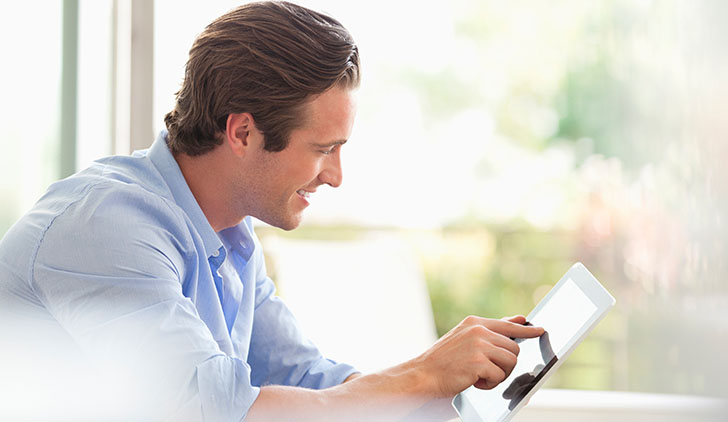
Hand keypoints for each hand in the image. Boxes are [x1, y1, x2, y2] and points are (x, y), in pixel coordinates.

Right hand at [414, 315, 543, 396]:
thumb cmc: (442, 361)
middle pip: (513, 348)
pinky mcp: (479, 362)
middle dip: (505, 363)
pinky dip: (489, 384)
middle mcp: (478, 330)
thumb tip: (517, 321)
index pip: (507, 325)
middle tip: (487, 371)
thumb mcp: (465, 338)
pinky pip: (500, 376)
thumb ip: (490, 331)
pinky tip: (474, 382)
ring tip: (480, 376)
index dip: (526, 330)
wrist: (422, 374)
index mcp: (474, 323)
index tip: (540, 330)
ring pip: (511, 361)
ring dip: (499, 374)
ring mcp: (479, 345)